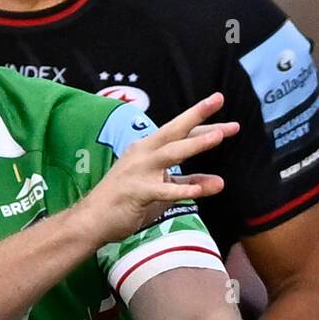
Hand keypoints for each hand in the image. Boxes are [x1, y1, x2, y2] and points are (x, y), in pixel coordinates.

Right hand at [73, 93, 237, 245]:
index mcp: (147, 149)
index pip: (179, 133)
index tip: (228, 122)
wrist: (90, 220)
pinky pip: (162, 190)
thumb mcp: (162, 191)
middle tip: (219, 98)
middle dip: (197, 114)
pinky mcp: (136, 192)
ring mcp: (138, 171)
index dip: (203, 124)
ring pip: (171, 153)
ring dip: (195, 144)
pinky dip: (181, 189)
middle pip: (174, 130)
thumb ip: (189, 183)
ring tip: (218, 136)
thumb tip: (220, 182)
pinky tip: (199, 190)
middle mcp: (143, 154)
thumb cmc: (125, 202)